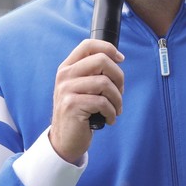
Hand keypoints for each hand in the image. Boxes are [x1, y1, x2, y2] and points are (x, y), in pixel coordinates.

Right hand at [49, 39, 124, 163]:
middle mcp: (65, 75)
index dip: (109, 48)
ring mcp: (66, 90)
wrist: (65, 140)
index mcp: (68, 67)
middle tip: (120, 92)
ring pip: (105, 83)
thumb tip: (118, 59)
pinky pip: (102, 102)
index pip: (88, 45)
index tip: (120, 59)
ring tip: (116, 108)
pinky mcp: (71, 105)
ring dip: (117, 98)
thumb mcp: (83, 87)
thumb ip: (94, 72)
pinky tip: (109, 118)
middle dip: (118, 77)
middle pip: (101, 60)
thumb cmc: (80, 112)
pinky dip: (112, 112)